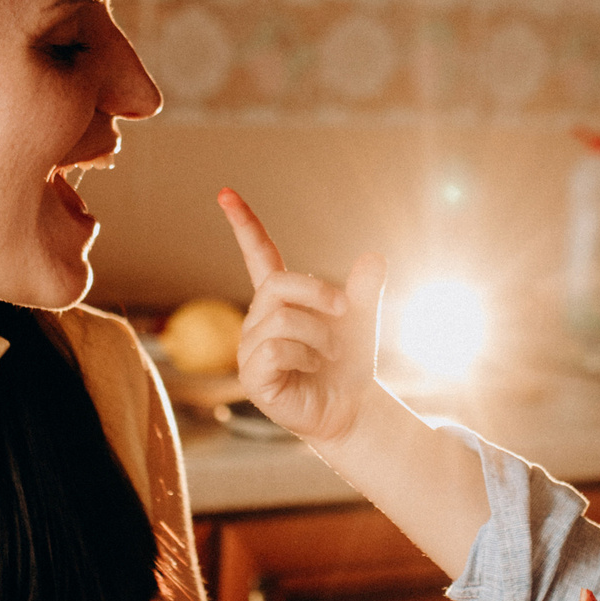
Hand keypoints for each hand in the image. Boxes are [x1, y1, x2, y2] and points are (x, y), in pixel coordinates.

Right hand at [221, 189, 383, 452]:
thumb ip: (366, 287)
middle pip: (279, 284)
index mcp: (281, 300)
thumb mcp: (362, 319)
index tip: (225, 192)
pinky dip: (305, 355)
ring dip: (319, 335)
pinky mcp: (253, 376)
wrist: (352, 408)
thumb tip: (374, 256)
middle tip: (344, 313)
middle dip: (318, 293)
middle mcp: (259, 320)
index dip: (244, 225)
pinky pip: (275, 349)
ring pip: (282, 319)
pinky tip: (312, 367)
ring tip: (328, 354)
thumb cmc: (348, 363)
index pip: (258, 255)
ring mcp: (251, 348)